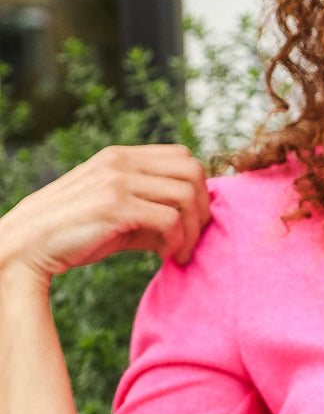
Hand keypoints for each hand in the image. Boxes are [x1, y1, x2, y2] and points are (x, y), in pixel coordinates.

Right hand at [0, 145, 210, 285]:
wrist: (29, 245)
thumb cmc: (75, 234)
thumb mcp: (118, 215)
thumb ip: (150, 211)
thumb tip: (190, 225)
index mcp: (121, 157)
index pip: (183, 157)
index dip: (199, 188)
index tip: (193, 220)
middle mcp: (121, 161)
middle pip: (192, 171)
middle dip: (203, 207)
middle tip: (196, 236)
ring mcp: (117, 181)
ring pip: (186, 195)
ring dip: (193, 229)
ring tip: (182, 252)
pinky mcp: (115, 206)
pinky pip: (169, 219)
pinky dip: (177, 242)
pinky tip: (167, 257)